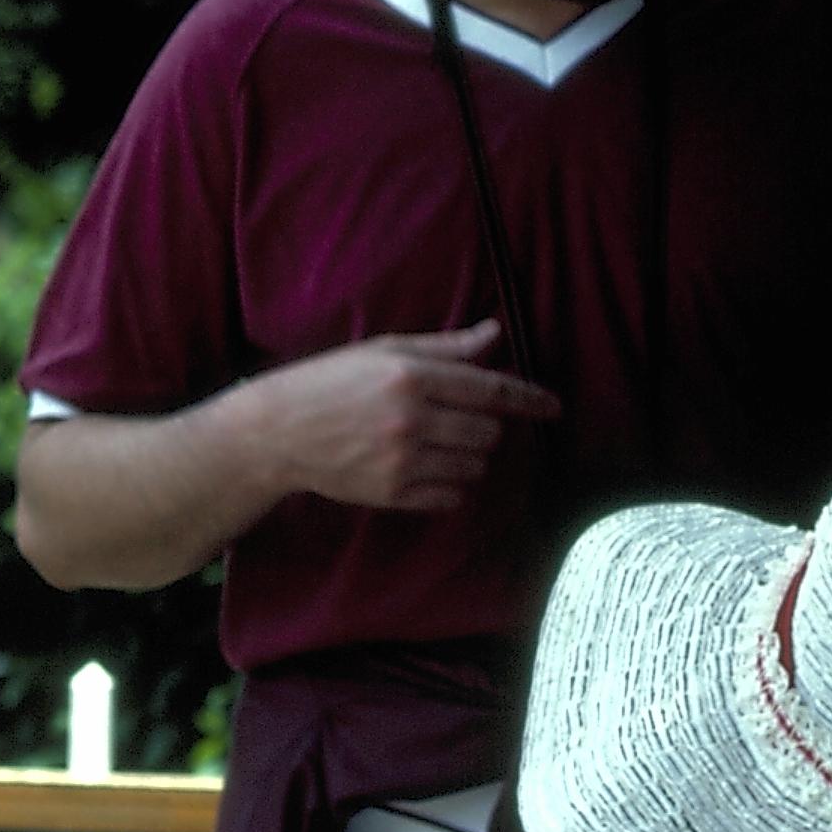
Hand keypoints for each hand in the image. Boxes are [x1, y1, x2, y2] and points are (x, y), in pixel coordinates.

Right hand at [253, 321, 559, 514]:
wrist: (278, 431)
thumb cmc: (331, 381)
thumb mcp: (384, 351)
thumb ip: (444, 348)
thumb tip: (494, 335)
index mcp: (411, 376)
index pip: (490, 390)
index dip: (528, 399)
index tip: (553, 408)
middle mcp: (411, 419)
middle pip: (487, 432)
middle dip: (484, 427)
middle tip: (455, 420)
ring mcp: (402, 460)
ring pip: (473, 466)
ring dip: (469, 456)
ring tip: (437, 444)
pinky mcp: (392, 493)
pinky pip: (451, 496)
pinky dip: (451, 485)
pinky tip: (426, 469)